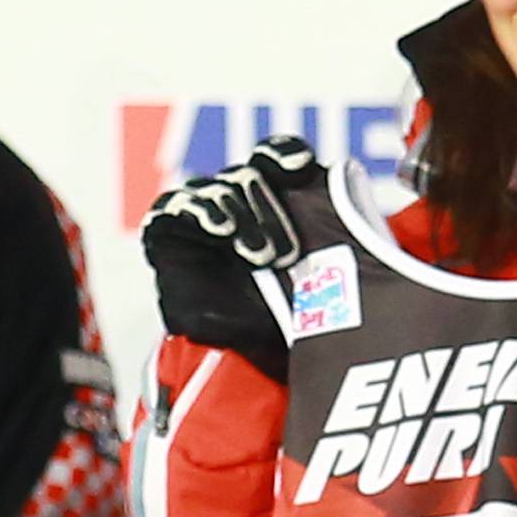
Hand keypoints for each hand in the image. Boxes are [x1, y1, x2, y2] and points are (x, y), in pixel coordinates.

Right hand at [139, 135, 324, 380]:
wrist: (255, 362)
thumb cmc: (293, 314)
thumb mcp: (325, 263)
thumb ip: (334, 216)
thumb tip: (349, 174)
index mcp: (275, 197)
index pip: (276, 156)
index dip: (284, 155)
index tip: (301, 167)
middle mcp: (237, 202)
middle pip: (247, 176)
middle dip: (268, 207)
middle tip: (286, 252)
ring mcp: (199, 217)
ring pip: (216, 191)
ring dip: (239, 215)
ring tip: (260, 257)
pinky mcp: (167, 233)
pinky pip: (172, 207)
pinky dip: (197, 211)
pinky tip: (221, 230)